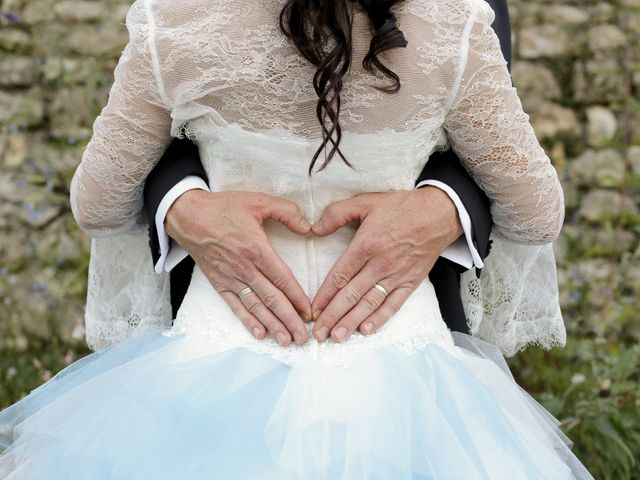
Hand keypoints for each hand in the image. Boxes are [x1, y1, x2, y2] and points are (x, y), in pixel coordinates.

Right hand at [165, 190, 311, 345]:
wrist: (188, 216)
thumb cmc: (224, 208)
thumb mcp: (258, 201)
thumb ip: (287, 211)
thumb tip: (308, 227)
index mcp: (256, 249)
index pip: (282, 279)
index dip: (297, 298)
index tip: (310, 313)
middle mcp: (244, 268)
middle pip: (272, 299)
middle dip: (289, 320)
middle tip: (303, 337)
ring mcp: (230, 278)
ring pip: (255, 307)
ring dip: (272, 326)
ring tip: (286, 341)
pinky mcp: (219, 284)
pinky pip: (235, 306)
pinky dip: (247, 321)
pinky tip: (259, 334)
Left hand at [310, 187, 463, 341]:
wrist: (439, 213)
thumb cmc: (402, 207)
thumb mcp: (365, 201)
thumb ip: (337, 213)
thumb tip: (314, 228)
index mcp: (366, 245)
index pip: (340, 276)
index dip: (324, 296)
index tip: (312, 311)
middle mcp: (380, 264)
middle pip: (351, 295)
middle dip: (332, 316)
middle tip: (318, 333)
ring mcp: (396, 275)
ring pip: (370, 303)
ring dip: (352, 322)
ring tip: (337, 336)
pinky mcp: (411, 282)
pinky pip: (393, 304)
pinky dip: (380, 318)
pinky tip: (366, 330)